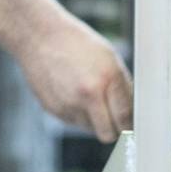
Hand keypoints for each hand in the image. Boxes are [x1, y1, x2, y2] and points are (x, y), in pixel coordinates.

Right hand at [14, 0, 132, 142]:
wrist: (39, 37)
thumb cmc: (77, 43)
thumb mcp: (109, 58)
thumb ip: (122, 87)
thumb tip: (131, 111)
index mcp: (107, 79)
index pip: (125, 118)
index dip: (130, 125)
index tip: (131, 125)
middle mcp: (88, 95)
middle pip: (108, 134)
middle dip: (114, 130)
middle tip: (115, 120)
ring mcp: (68, 105)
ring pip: (90, 130)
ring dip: (95, 121)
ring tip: (90, 97)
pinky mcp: (53, 110)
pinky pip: (73, 122)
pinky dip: (78, 114)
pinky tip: (73, 94)